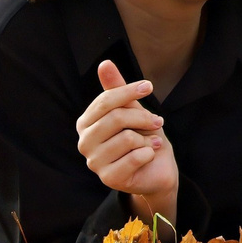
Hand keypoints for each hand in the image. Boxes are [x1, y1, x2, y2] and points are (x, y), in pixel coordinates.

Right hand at [77, 59, 177, 202]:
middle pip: (116, 118)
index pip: (105, 101)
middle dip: (143, 117)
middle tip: (157, 121)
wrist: (157, 169)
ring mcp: (94, 162)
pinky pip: (135, 157)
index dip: (129, 91)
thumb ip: (117, 90)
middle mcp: (84, 143)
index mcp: (86, 123)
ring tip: (151, 142)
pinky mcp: (109, 178)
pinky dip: (149, 153)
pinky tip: (149, 155)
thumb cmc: (142, 137)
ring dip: (148, 138)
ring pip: (127, 138)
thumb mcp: (132, 110)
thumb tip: (104, 64)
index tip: (149, 87)